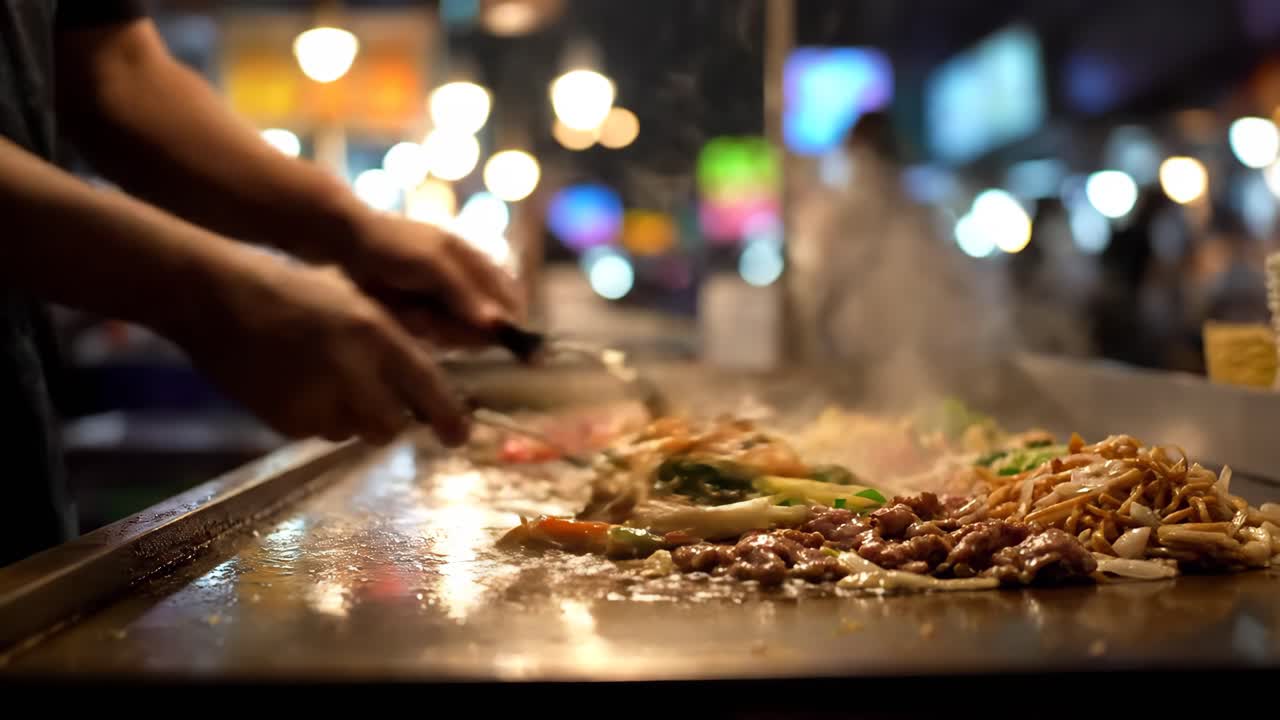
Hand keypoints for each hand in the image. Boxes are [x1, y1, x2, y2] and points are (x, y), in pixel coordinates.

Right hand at [171, 253, 469, 446]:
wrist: (218, 298)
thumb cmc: (294, 293)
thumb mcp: (355, 303)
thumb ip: (392, 342)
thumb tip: (424, 386)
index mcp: (374, 332)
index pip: (426, 386)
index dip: (449, 416)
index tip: (460, 436)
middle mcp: (352, 368)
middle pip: (392, 425)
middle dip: (392, 421)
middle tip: (384, 406)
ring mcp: (317, 397)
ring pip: (356, 432)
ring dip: (355, 419)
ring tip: (329, 382)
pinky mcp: (286, 420)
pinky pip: (320, 432)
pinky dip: (319, 419)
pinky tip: (299, 387)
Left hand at [342, 210, 521, 347]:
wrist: (343, 243)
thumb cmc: (393, 246)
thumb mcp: (432, 266)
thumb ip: (464, 294)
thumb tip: (498, 324)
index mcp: (477, 263)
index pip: (511, 300)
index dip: (510, 325)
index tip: (498, 343)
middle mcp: (466, 284)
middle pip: (483, 325)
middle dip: (460, 330)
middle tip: (431, 320)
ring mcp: (443, 300)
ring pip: (455, 334)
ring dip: (436, 329)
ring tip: (409, 311)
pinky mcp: (422, 313)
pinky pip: (432, 334)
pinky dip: (419, 328)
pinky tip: (402, 314)